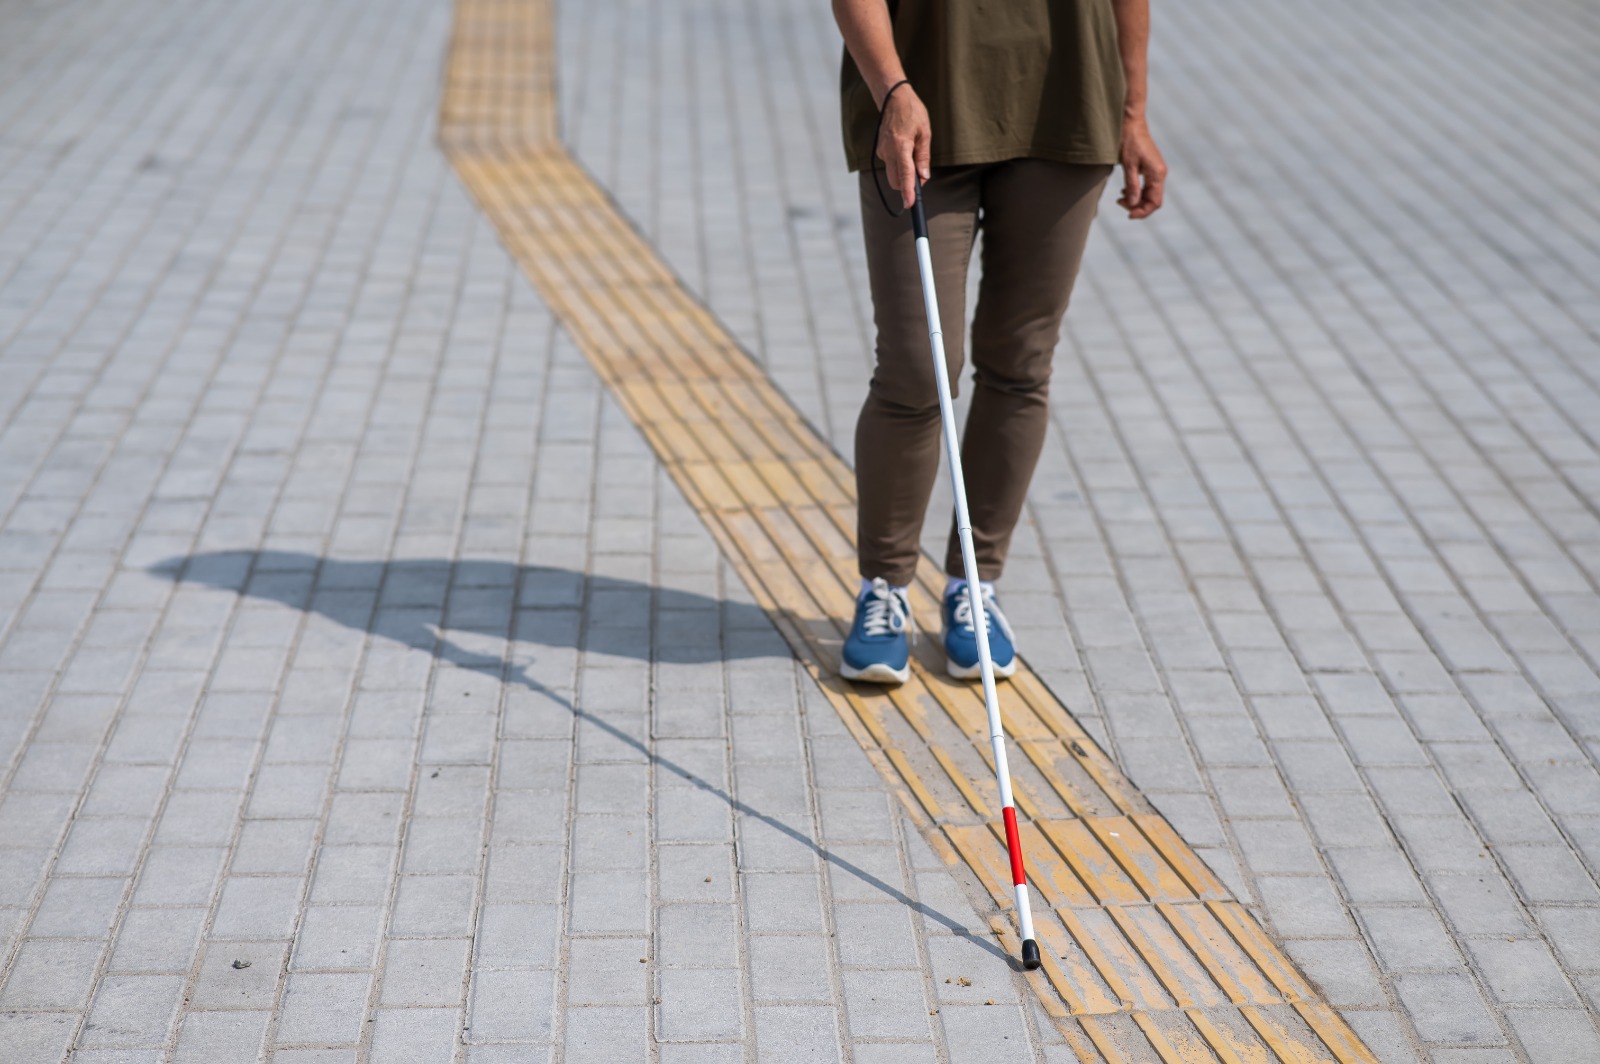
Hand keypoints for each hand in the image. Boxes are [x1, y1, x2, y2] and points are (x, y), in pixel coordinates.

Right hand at [876, 85, 930, 208]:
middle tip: (921, 178)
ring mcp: (882, 151)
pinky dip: (899, 165)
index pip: (905, 174)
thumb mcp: (925, 132)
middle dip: (907, 185)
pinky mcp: (880, 150)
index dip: (908, 191)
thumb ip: (923, 156)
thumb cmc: (912, 112)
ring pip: (892, 174)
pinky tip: (906, 151)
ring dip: (904, 175)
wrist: (892, 98)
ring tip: (914, 158)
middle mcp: (888, 151)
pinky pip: (890, 164)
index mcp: (901, 145)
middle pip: (896, 180)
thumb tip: (924, 176)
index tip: (910, 204)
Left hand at [1117, 115, 1165, 218]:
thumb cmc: (1128, 141)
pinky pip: (1146, 186)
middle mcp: (1160, 173)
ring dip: (1136, 200)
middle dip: (1137, 206)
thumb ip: (1132, 185)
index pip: (1155, 202)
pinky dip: (1136, 192)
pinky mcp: (1150, 168)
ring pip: (1149, 194)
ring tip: (1120, 197)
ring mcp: (1156, 171)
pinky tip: (1124, 190)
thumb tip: (1133, 204)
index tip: (1127, 214)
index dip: (1142, 211)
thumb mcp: (1128, 164)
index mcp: (1157, 173)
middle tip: (1119, 202)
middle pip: (1153, 200)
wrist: (1130, 123)